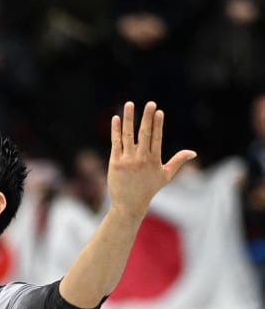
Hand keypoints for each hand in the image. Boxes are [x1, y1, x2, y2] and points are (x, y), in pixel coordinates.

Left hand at [107, 101, 195, 218]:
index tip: (159, 112)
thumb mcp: (166, 176)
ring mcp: (127, 160)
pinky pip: (115, 143)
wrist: (129, 204)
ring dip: (129, 118)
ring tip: (129, 104)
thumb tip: (193, 152)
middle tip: (150, 103)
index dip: (158, 124)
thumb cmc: (148, 189)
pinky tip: (116, 118)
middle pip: (145, 133)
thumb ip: (178, 162)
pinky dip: (116, 130)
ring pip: (128, 135)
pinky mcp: (115, 162)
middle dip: (147, 117)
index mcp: (154, 160)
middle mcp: (141, 158)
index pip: (157, 138)